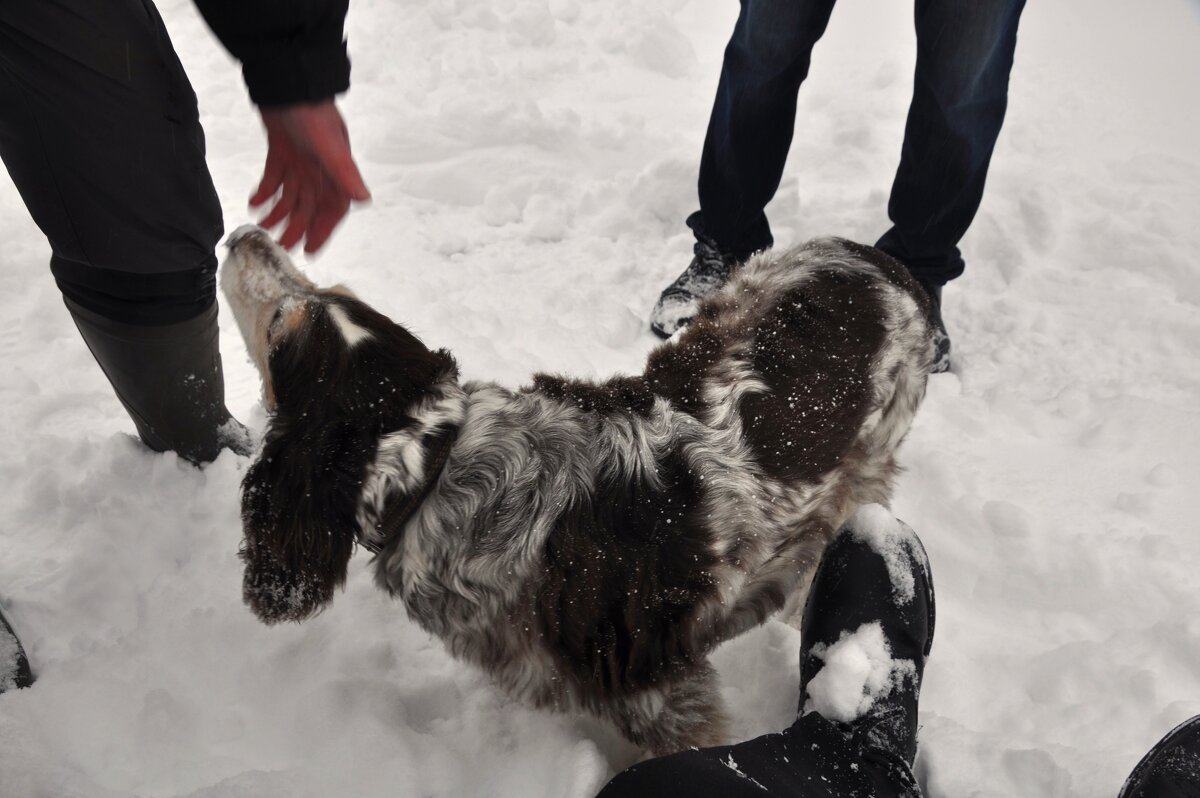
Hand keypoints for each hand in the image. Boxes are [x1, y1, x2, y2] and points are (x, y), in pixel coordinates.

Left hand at [251, 101, 370, 253]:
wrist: (286, 83)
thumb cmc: (311, 112)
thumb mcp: (328, 145)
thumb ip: (345, 173)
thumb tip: (364, 200)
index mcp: (335, 172)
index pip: (332, 209)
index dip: (323, 230)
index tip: (310, 250)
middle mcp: (319, 170)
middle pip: (309, 207)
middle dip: (296, 228)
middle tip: (282, 247)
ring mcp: (300, 161)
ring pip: (290, 196)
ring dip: (278, 213)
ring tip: (263, 227)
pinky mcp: (281, 151)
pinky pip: (273, 178)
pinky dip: (265, 192)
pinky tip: (254, 202)